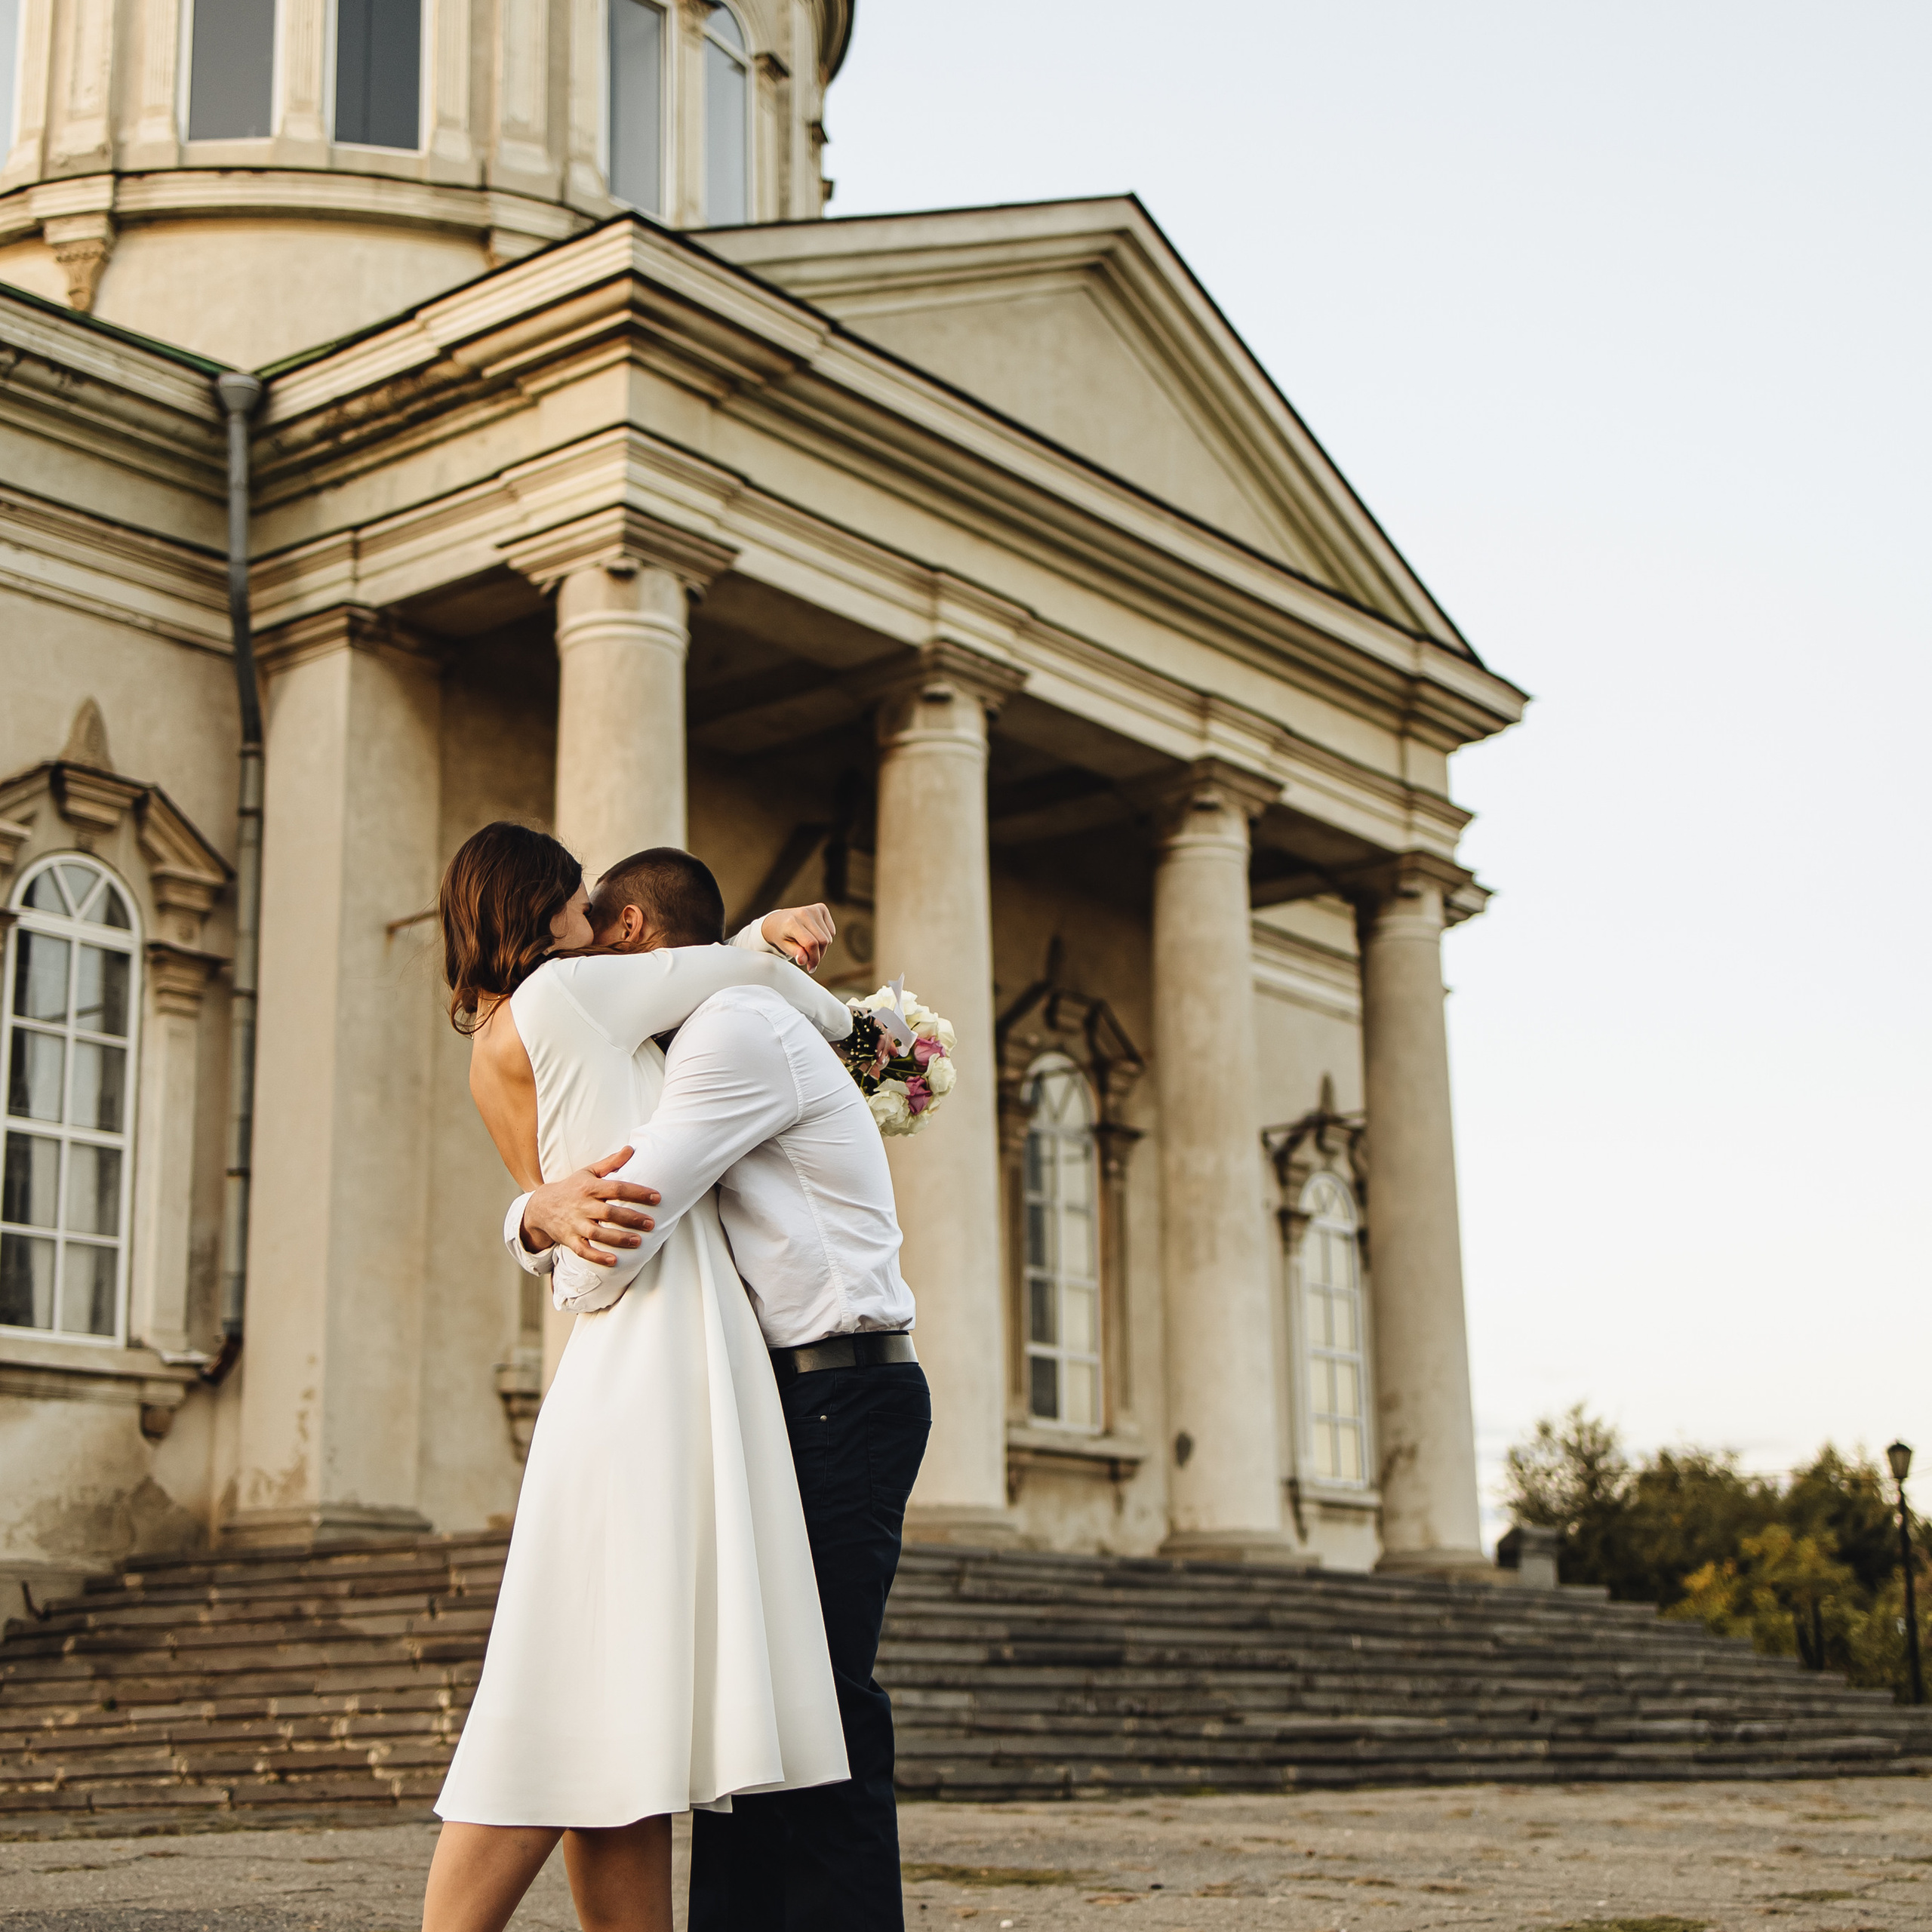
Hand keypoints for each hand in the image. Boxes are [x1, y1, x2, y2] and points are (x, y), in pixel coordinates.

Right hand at [521, 1148, 660, 1266]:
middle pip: (609, 1212)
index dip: (638, 1192)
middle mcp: (582, 1206)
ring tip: (638, 1242)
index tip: (657, 1197)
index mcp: (590, 1188)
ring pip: (598, 1233)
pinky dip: (597, 1256)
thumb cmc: (572, 1187)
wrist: (541, 1206)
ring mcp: (575, 1224)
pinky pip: (583, 1250)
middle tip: (651, 1224)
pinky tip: (614, 1261)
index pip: (617, 1188)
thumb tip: (631, 1149)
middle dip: (632, 1218)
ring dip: (618, 1239)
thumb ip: (611, 1162)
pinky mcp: (569, 1240)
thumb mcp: (589, 1172)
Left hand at [762, 902, 836, 972]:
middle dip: (818, 955)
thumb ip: (795, 953)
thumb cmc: (781, 935)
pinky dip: (826, 937)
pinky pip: (832, 931)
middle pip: (823, 941)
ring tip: (809, 947)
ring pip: (829, 938)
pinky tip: (814, 936)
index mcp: (792, 923)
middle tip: (810, 961)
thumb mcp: (784, 946)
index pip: (811, 943)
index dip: (814, 958)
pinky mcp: (821, 908)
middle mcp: (804, 913)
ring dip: (822, 947)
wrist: (778, 921)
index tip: (810, 967)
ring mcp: (814, 909)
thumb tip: (803, 960)